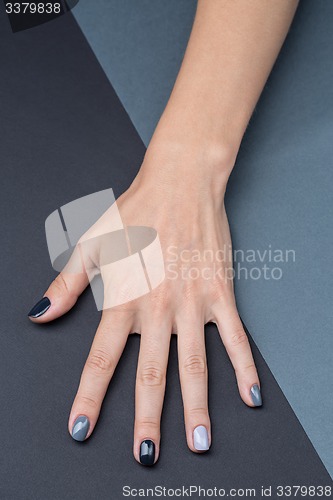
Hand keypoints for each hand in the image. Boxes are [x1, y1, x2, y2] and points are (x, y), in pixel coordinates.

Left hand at [28, 144, 261, 465]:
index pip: (102, 358)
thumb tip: (39, 313)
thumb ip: (66, 283)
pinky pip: (234, 337)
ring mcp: (192, 302)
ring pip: (195, 364)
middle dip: (147, 417)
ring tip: (200, 441)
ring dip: (197, 406)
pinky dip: (244, 366)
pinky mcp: (219, 293)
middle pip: (151, 373)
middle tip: (146, 454)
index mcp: (122, 297)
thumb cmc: (135, 210)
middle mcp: (157, 307)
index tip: (81, 429)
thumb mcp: (91, 242)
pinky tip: (250, 395)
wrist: (180, 184)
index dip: (89, 397)